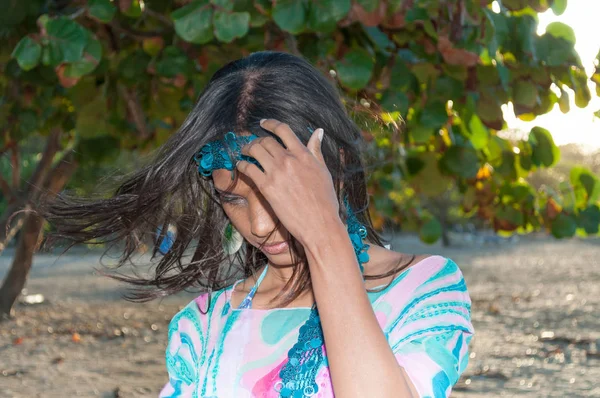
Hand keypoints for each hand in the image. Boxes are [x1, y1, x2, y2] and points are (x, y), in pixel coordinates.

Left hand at [236, 119, 341, 246]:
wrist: (319, 224)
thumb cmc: (326, 201)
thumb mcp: (324, 171)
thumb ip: (316, 151)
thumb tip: (318, 132)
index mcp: (304, 154)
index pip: (284, 130)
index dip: (270, 123)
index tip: (263, 123)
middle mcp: (289, 160)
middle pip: (266, 140)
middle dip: (257, 140)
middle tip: (252, 144)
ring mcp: (276, 173)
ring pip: (255, 151)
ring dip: (247, 149)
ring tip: (244, 152)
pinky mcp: (266, 187)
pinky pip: (248, 169)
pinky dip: (242, 165)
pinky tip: (240, 167)